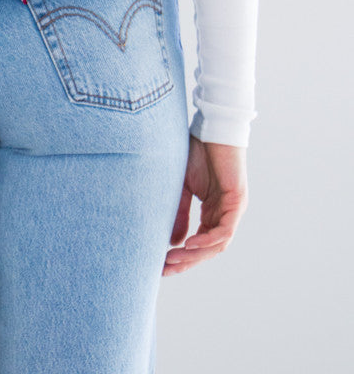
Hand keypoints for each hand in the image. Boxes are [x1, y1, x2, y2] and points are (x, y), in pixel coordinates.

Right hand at [163, 134, 247, 274]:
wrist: (211, 130)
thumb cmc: (197, 153)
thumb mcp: (183, 187)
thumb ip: (181, 213)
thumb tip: (174, 242)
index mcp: (213, 212)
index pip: (200, 243)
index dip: (182, 256)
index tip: (161, 265)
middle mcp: (225, 215)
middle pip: (208, 249)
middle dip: (186, 262)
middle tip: (165, 270)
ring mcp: (233, 210)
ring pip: (217, 244)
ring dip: (195, 255)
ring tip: (173, 259)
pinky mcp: (237, 202)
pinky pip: (225, 230)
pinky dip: (208, 239)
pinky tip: (189, 244)